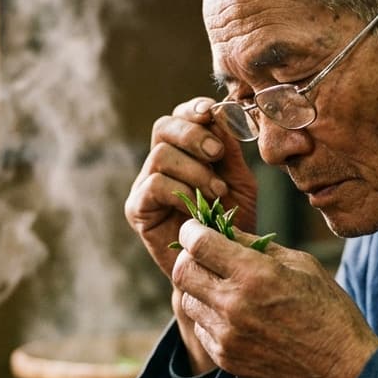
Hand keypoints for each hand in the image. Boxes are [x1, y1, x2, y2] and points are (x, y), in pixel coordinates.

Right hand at [125, 97, 257, 277]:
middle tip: (218, 154)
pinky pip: (154, 184)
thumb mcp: (239, 180)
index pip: (179, 117)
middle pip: (164, 127)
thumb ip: (230, 148)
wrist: (221, 267)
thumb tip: (221, 113)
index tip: (212, 113)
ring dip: (194, 169)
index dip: (193, 110)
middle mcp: (160, 164)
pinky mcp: (137, 209)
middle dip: (194, 134)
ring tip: (217, 191)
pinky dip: (181, 190)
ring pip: (161, 154)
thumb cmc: (231, 223)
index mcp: (183, 152)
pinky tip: (198, 206)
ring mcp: (145, 185)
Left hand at [172, 218, 377, 377]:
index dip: (191, 231)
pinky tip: (234, 314)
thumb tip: (224, 230)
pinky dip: (210, 316)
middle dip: (189, 258)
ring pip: (187, 300)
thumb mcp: (301, 264)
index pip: (199, 244)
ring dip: (200, 288)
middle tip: (204, 256)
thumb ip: (257, 245)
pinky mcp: (225, 359)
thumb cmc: (328, 309)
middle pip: (182, 272)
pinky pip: (201, 328)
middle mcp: (234, 305)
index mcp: (256, 275)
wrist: (341, 368)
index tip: (195, 229)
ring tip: (224, 287)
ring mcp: (227, 336)